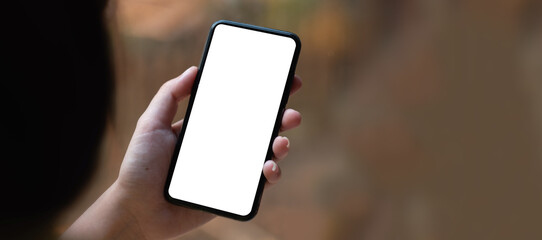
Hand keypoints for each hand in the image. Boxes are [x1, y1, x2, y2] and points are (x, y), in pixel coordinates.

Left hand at [61, 66, 301, 238]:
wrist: (137, 210)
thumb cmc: (140, 167)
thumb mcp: (151, 124)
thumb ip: (169, 95)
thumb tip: (195, 69)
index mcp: (209, 127)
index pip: (240, 106)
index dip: (264, 93)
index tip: (284, 80)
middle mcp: (224, 146)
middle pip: (260, 129)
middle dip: (281, 118)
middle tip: (291, 114)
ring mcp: (230, 169)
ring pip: (265, 154)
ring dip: (280, 146)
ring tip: (281, 141)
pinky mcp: (233, 193)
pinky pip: (258, 183)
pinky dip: (270, 174)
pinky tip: (268, 168)